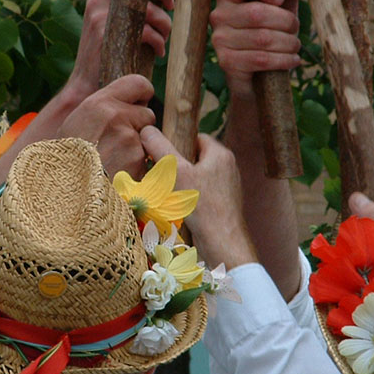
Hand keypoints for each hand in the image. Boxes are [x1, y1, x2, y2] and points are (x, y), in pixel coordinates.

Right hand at [57, 74, 155, 178]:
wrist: (62, 191)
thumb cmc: (65, 158)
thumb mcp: (76, 122)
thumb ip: (103, 109)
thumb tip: (128, 103)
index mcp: (99, 104)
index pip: (139, 84)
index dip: (142, 95)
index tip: (139, 104)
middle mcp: (118, 118)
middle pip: (147, 115)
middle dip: (138, 127)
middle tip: (117, 142)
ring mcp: (130, 142)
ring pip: (148, 141)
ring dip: (137, 150)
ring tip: (112, 162)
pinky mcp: (139, 164)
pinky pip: (146, 162)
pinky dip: (137, 169)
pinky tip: (117, 175)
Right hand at [65, 0, 173, 98]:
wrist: (87, 86)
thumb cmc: (107, 55)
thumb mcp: (110, 24)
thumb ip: (126, 7)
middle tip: (170, 7)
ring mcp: (101, 14)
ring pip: (148, 8)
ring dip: (164, 24)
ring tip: (164, 38)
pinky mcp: (108, 33)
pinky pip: (146, 30)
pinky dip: (158, 41)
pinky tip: (159, 51)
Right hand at [139, 127, 255, 269]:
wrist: (222, 243)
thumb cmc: (202, 205)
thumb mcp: (177, 173)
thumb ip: (161, 149)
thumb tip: (146, 130)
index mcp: (221, 154)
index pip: (194, 137)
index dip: (176, 144)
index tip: (162, 157)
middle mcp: (227, 167)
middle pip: (194, 157)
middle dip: (176, 167)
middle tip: (162, 177)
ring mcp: (227, 186)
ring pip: (197, 176)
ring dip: (181, 184)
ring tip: (168, 194)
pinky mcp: (224, 203)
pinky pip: (202, 192)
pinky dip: (189, 197)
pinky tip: (180, 208)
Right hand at [209, 0, 301, 98]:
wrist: (257, 72)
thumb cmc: (271, 31)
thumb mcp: (283, 9)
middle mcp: (219, 14)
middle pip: (258, 12)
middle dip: (286, 21)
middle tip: (295, 29)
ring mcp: (219, 39)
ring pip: (262, 38)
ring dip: (288, 43)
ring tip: (295, 46)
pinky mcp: (226, 61)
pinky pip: (260, 59)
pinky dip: (283, 60)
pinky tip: (293, 59)